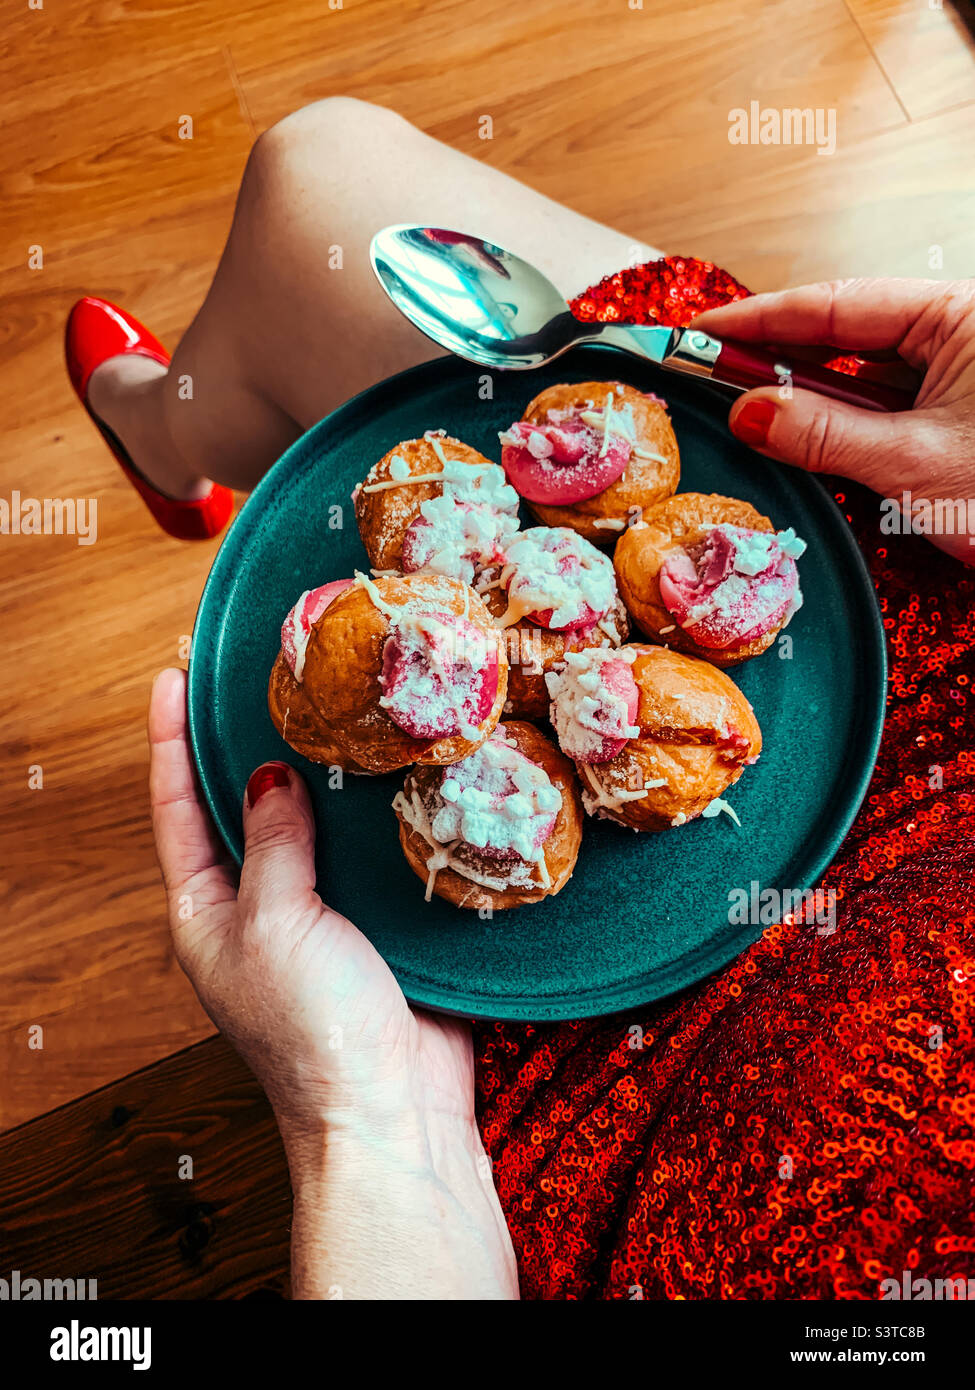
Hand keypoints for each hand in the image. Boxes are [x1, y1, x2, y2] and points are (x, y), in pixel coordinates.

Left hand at [148, 667, 517, 1298]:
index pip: (178, 811)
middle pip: (244, 810)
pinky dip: (377, 813)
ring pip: (313, 826)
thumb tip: (267, 776)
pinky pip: (370, 853)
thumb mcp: (274, 926)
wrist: (396, 1110)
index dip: (172, 744)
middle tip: (259, 677)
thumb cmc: (315, 1033)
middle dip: (247, 745)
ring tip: (332, 707)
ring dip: (321, 775)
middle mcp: (259, 908)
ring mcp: (320, 915)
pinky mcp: (378, 922)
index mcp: (208, 912)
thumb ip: (271, 846)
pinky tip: (395, 770)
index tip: (173, 679)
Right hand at [692, 278, 974, 563]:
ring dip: (807, 396)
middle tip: (709, 375)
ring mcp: (962, 373)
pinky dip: (841, 421)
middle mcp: (961, 333)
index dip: (762, 318)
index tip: (703, 330)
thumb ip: (821, 434)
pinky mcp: (959, 413)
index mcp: (961, 316)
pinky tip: (802, 433)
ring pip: (864, 373)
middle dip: (777, 357)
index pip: (839, 305)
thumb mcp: (912, 465)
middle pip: (847, 334)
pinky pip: (886, 405)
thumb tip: (749, 412)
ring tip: (747, 410)